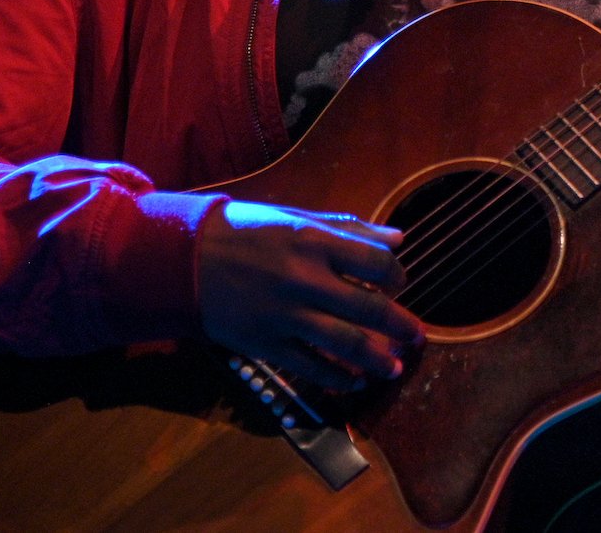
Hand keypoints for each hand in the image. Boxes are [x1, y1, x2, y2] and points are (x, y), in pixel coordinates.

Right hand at [197, 200, 423, 391]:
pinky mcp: (265, 343)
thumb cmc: (246, 231)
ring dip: (377, 360)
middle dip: (401, 326)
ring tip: (394, 368)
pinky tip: (355, 383)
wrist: (183, 259)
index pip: (377, 263)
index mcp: (315, 242)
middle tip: (418, 337)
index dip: (397, 276)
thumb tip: (398, 239)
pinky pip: (310, 367)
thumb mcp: (297, 218)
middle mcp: (305, 279)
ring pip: (345, 344)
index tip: (400, 284)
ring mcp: (285, 315)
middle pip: (370, 308)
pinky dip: (338, 378)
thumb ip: (349, 229)